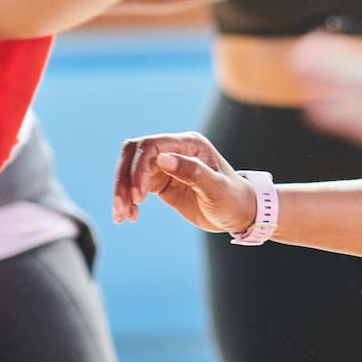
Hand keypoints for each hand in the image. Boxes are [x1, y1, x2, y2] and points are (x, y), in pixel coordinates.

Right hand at [112, 130, 255, 233]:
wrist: (239, 213)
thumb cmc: (233, 199)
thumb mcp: (216, 189)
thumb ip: (192, 172)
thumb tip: (162, 159)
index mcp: (190, 144)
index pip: (151, 146)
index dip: (139, 168)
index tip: (139, 196)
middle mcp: (175, 150)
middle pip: (135, 154)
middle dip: (124, 179)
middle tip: (122, 205)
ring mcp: (167, 165)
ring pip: (131, 170)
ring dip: (122, 192)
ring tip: (122, 216)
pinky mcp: (161, 182)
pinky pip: (135, 186)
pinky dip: (128, 200)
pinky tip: (130, 217)